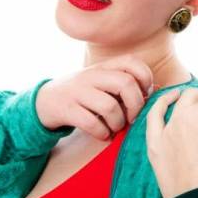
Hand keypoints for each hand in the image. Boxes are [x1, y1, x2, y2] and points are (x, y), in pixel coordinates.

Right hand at [36, 55, 152, 139]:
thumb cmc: (82, 94)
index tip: (145, 93)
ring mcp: (78, 91)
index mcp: (103, 66)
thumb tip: (153, 92)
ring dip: (118, 123)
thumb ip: (122, 82)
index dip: (145, 77)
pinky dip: (102, 133)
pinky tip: (103, 135)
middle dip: (135, 105)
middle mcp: (91, 75)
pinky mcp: (67, 109)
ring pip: (109, 106)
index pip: (131, 61)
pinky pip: (92, 123)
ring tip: (115, 128)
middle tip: (133, 117)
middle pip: (125, 83)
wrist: (44, 101)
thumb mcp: (100, 81)